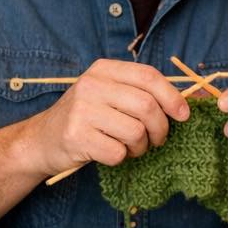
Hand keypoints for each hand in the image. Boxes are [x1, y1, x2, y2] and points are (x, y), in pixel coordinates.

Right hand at [31, 58, 189, 175]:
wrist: (42, 140)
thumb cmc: (88, 117)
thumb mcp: (110, 94)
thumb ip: (141, 92)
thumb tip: (186, 103)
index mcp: (104, 70)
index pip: (149, 77)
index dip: (173, 97)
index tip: (183, 115)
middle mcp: (91, 85)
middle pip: (147, 106)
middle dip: (161, 128)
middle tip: (158, 139)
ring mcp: (81, 110)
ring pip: (136, 131)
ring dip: (142, 146)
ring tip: (133, 147)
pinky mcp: (76, 136)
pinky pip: (118, 152)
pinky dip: (122, 157)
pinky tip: (112, 152)